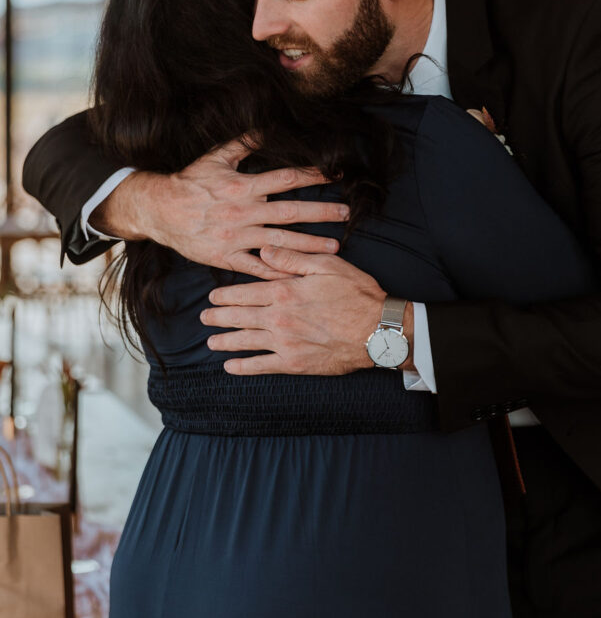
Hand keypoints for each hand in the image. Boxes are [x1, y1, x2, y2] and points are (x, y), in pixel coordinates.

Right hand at [90, 138, 349, 277]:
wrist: (159, 211)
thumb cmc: (190, 182)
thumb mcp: (215, 157)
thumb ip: (244, 143)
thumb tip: (268, 125)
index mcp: (242, 187)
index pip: (285, 179)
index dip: (312, 176)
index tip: (335, 176)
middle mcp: (242, 212)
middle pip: (290, 213)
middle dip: (322, 213)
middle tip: (346, 214)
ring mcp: (235, 238)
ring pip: (280, 243)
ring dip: (310, 245)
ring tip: (335, 247)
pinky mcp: (226, 258)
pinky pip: (256, 268)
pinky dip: (278, 272)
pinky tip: (299, 275)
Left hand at [200, 246, 414, 374]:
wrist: (377, 330)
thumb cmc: (355, 293)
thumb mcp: (326, 264)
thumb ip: (291, 258)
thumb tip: (264, 250)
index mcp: (284, 291)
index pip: (245, 292)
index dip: (226, 296)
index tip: (213, 297)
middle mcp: (278, 317)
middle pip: (239, 317)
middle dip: (218, 317)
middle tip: (205, 318)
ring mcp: (285, 342)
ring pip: (245, 342)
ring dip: (225, 342)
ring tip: (211, 342)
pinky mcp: (295, 362)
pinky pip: (262, 366)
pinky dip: (243, 367)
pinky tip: (231, 367)